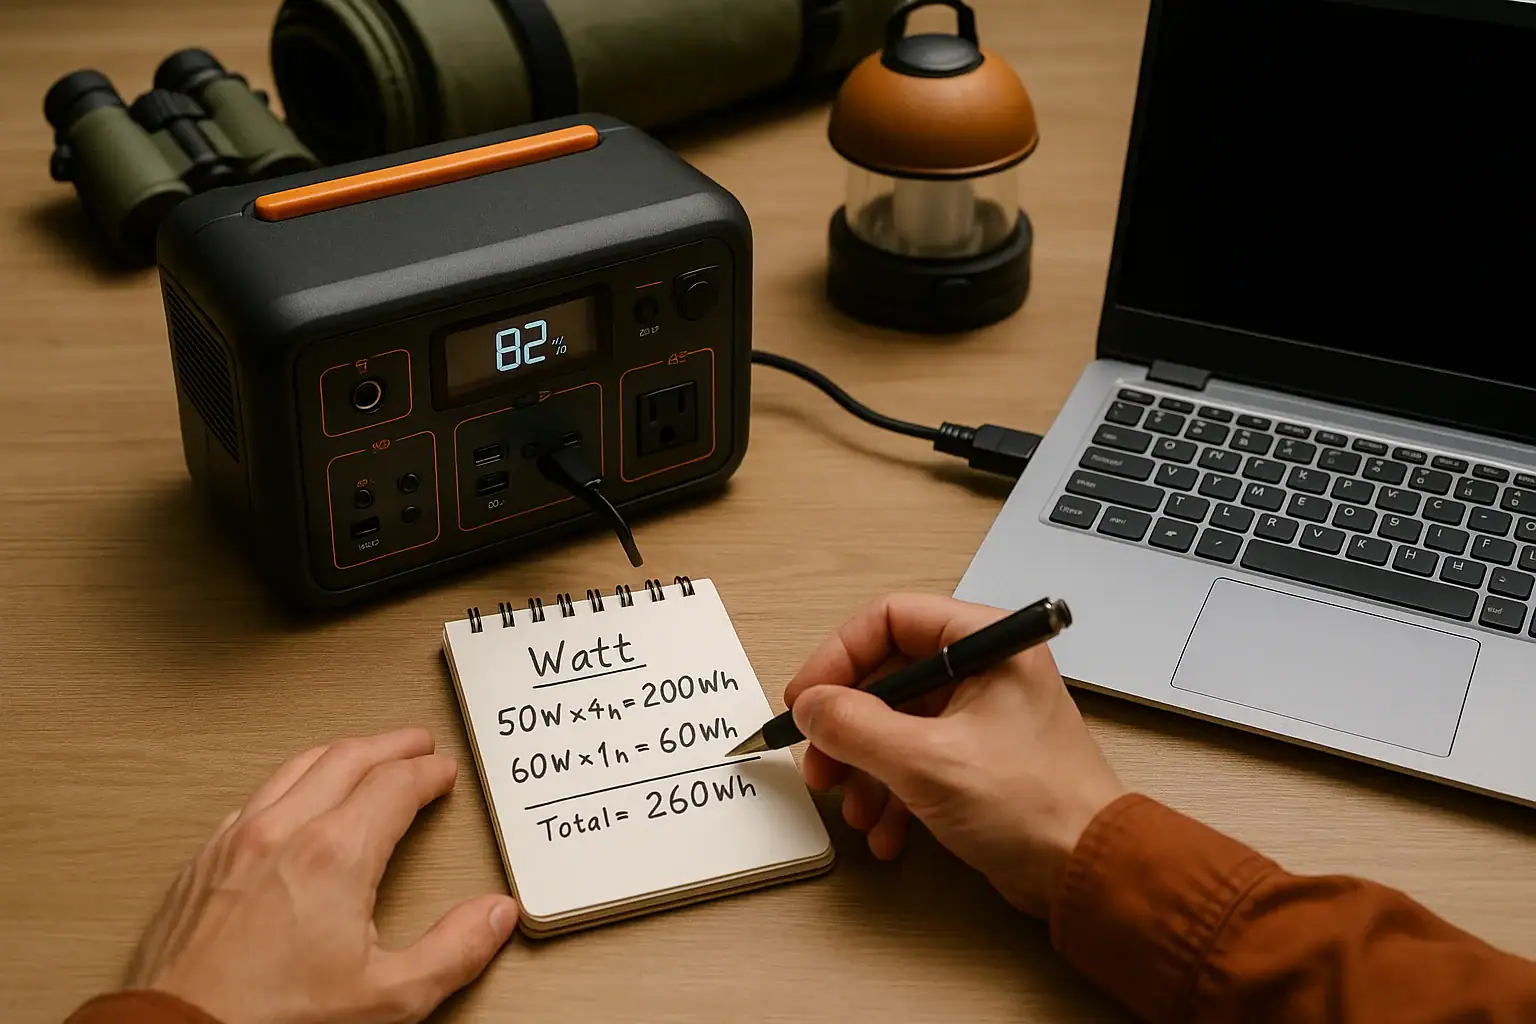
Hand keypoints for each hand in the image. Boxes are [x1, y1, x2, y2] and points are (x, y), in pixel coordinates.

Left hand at [125, 728, 517, 1023]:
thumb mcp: (387, 999)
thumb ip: (452, 950)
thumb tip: (493, 915)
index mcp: (335, 855)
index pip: (395, 784)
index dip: (428, 773)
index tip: (443, 773)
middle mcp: (282, 833)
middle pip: (347, 758)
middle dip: (390, 746)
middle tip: (416, 744)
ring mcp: (235, 842)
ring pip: (295, 767)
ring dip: (340, 753)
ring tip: (364, 755)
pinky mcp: (202, 862)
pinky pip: (255, 797)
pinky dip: (291, 782)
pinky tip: (296, 798)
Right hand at [784, 594, 1124, 916]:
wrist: (1085, 873)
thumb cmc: (1035, 806)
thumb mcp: (925, 761)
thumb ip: (855, 726)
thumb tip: (810, 706)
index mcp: (986, 643)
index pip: (889, 619)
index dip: (838, 657)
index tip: (806, 698)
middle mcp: (984, 670)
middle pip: (886, 677)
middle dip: (846, 728)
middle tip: (819, 762)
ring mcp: (979, 716)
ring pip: (894, 724)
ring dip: (863, 770)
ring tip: (854, 809)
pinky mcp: (975, 759)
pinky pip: (913, 761)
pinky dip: (891, 795)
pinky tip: (885, 832)